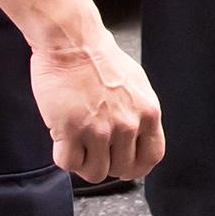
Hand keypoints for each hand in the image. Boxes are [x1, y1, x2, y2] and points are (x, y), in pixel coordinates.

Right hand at [29, 37, 164, 184]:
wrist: (72, 41)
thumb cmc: (99, 58)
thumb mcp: (135, 85)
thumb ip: (138, 113)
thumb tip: (135, 137)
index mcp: (148, 112)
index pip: (152, 157)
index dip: (136, 166)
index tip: (124, 165)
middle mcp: (127, 125)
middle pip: (122, 169)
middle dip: (107, 162)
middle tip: (93, 147)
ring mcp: (99, 130)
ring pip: (95, 173)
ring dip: (84, 162)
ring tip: (77, 141)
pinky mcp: (71, 131)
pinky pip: (69, 164)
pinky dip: (64, 155)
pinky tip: (62, 138)